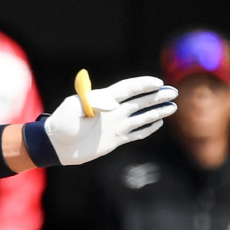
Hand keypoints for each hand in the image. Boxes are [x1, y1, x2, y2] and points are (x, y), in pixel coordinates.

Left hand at [43, 75, 176, 164]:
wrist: (55, 146)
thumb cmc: (61, 124)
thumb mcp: (73, 108)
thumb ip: (93, 102)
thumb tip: (115, 104)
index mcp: (103, 99)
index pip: (127, 89)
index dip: (142, 85)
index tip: (158, 83)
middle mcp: (112, 111)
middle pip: (139, 101)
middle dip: (156, 96)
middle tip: (173, 92)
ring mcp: (114, 125)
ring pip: (141, 116)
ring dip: (156, 111)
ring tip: (172, 106)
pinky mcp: (114, 139)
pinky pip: (135, 133)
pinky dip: (147, 129)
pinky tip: (158, 124)